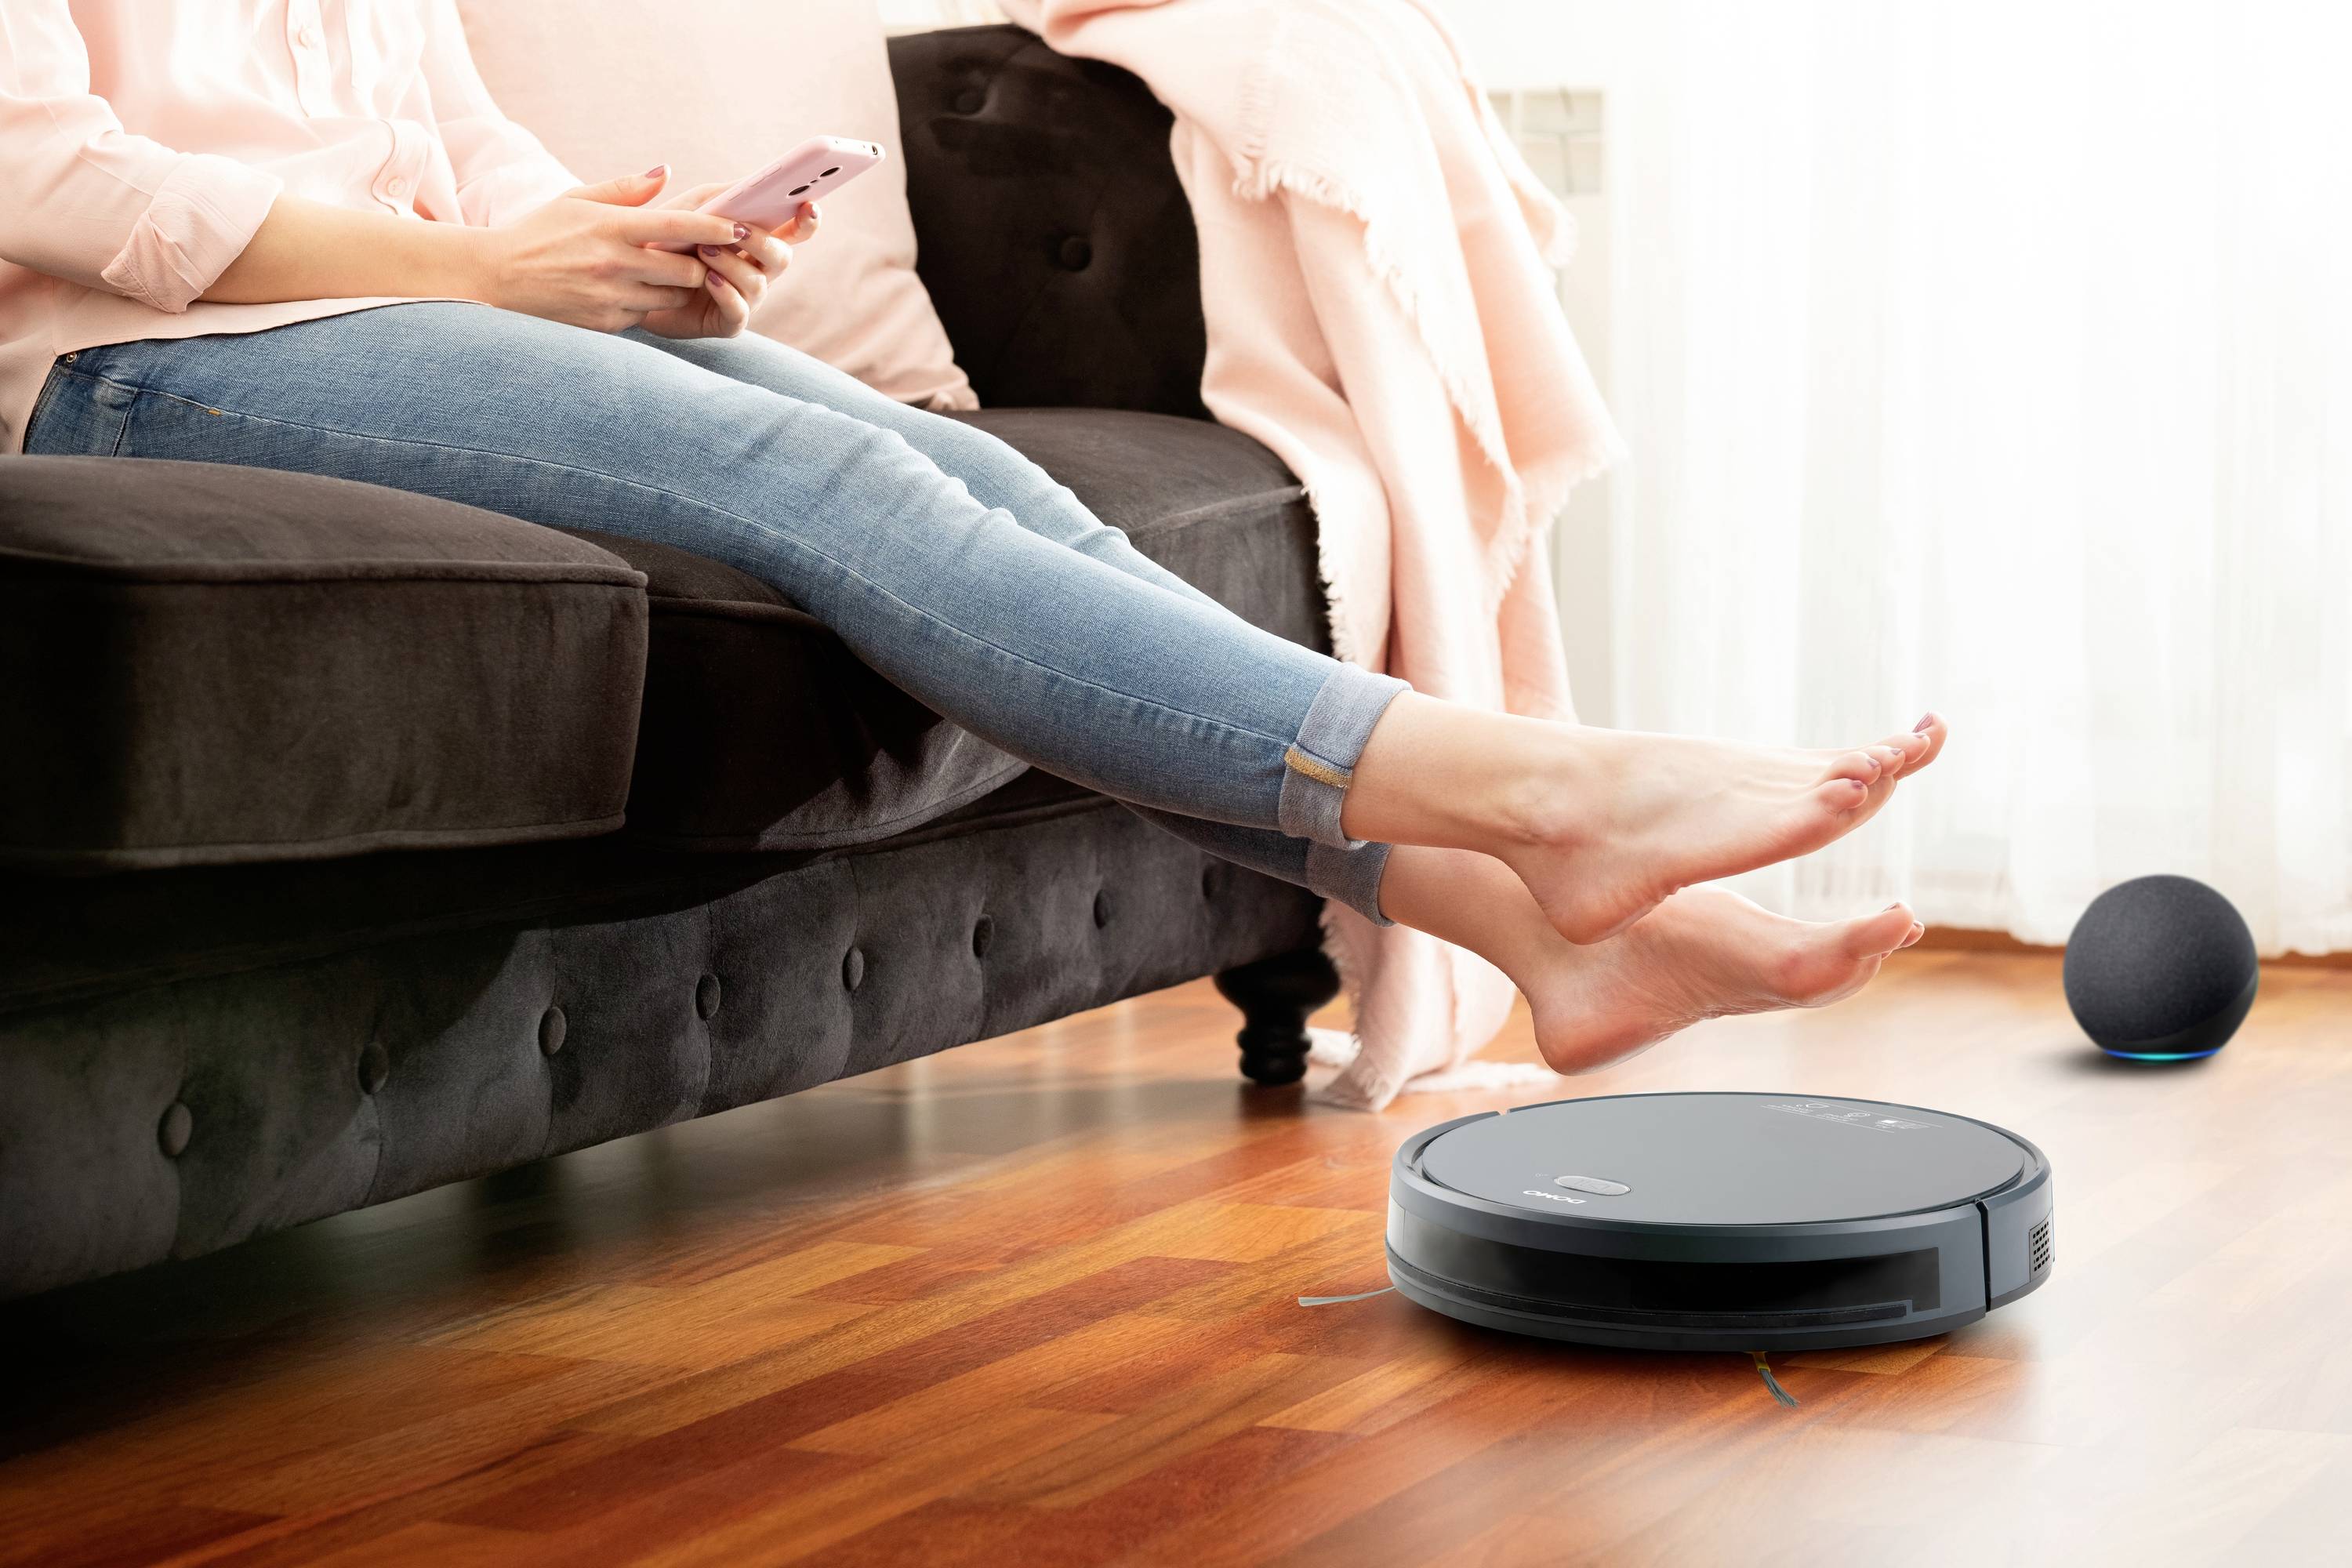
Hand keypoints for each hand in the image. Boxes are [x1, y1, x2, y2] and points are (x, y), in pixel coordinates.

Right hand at [474, 166, 741, 332]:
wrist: (496, 279)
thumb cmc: (539, 233)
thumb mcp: (576, 200)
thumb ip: (625, 190)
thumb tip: (666, 173)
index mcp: (611, 227)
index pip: (678, 225)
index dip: (715, 227)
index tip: (740, 226)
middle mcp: (615, 263)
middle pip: (687, 270)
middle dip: (698, 265)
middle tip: (699, 256)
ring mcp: (612, 297)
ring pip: (672, 297)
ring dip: (677, 288)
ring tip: (663, 275)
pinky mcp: (607, 324)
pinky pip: (648, 315)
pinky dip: (649, 305)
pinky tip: (632, 293)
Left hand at [640, 180, 818, 340]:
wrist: (634, 279)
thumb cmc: (665, 241)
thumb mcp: (691, 210)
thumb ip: (721, 197)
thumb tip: (749, 184)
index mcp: (756, 241)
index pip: (794, 231)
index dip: (807, 221)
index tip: (810, 206)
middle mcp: (758, 270)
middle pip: (783, 257)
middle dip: (762, 242)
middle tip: (738, 230)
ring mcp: (745, 298)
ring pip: (759, 283)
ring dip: (732, 263)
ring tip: (703, 251)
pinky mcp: (727, 323)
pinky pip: (739, 310)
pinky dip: (726, 292)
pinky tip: (709, 279)